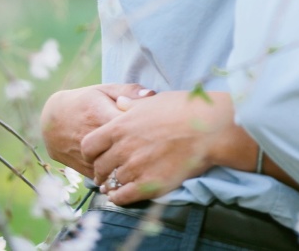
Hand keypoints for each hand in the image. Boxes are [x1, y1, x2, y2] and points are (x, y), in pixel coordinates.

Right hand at [40, 84, 154, 177]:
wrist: (53, 122)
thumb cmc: (85, 102)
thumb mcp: (104, 90)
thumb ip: (128, 92)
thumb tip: (152, 94)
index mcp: (100, 114)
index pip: (127, 125)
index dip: (146, 128)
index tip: (161, 129)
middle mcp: (93, 137)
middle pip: (122, 150)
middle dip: (142, 151)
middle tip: (160, 150)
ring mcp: (87, 156)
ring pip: (113, 167)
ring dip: (131, 167)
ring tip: (149, 163)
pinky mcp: (83, 170)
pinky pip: (104, 178)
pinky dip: (118, 177)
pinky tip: (133, 173)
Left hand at [81, 89, 256, 205]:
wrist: (209, 128)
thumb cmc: (184, 109)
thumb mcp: (153, 102)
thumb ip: (132, 105)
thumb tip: (120, 102)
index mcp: (121, 126)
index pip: (89, 145)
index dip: (92, 152)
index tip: (98, 155)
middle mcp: (124, 148)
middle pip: (99, 166)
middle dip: (103, 169)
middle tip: (109, 171)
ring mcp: (136, 167)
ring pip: (111, 182)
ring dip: (113, 183)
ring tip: (119, 182)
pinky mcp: (149, 185)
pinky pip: (123, 197)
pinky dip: (120, 197)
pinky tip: (124, 194)